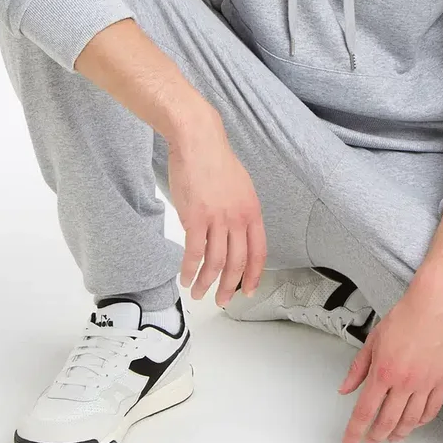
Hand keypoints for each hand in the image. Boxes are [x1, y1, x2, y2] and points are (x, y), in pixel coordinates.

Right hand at [168, 112, 267, 307]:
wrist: (198, 141)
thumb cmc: (216, 161)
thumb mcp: (241, 187)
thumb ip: (241, 212)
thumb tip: (235, 234)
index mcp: (252, 211)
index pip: (258, 252)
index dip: (253, 275)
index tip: (248, 290)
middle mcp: (238, 218)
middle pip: (237, 262)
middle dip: (229, 286)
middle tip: (222, 301)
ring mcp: (217, 219)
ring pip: (215, 262)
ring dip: (206, 283)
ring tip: (198, 293)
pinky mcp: (195, 217)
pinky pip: (194, 252)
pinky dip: (189, 269)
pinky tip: (184, 277)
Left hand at [337, 291, 442, 442]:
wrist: (434, 307)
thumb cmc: (405, 318)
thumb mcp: (372, 340)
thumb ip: (357, 368)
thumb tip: (345, 388)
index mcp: (383, 372)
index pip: (364, 411)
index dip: (354, 431)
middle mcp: (404, 383)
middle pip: (387, 422)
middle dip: (376, 437)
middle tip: (370, 442)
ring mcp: (425, 385)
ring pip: (410, 422)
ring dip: (398, 434)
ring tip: (391, 437)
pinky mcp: (442, 383)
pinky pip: (431, 411)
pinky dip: (421, 422)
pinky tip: (414, 423)